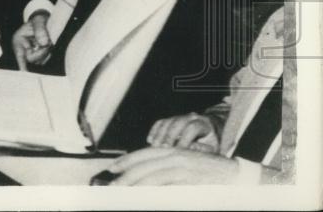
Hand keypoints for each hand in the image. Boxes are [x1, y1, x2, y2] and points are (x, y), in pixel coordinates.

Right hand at [12, 11, 52, 70]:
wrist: (43, 20)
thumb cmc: (38, 20)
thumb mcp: (39, 21)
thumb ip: (40, 30)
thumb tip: (44, 43)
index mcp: (18, 40)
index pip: (19, 55)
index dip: (22, 65)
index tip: (24, 73)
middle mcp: (23, 50)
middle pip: (32, 59)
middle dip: (42, 52)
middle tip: (48, 42)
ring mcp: (30, 54)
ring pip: (40, 60)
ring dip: (46, 52)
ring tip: (48, 40)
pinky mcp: (38, 56)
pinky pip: (44, 59)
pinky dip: (48, 52)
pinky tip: (48, 45)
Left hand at [108, 147, 241, 184]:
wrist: (236, 176)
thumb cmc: (210, 173)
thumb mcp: (185, 166)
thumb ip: (167, 170)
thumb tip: (146, 180)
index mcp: (173, 151)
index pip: (144, 154)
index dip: (126, 160)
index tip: (113, 168)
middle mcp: (175, 156)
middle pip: (144, 165)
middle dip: (126, 175)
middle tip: (112, 185)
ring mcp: (182, 168)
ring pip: (151, 176)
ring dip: (135, 184)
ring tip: (123, 192)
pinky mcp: (189, 180)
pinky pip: (166, 186)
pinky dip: (153, 191)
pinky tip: (143, 196)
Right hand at [147, 112, 220, 151]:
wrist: (210, 131)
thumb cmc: (211, 144)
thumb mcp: (213, 148)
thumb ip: (203, 149)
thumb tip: (189, 151)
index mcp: (204, 123)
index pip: (192, 127)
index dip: (185, 139)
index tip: (180, 151)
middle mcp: (190, 117)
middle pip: (177, 123)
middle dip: (170, 136)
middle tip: (164, 148)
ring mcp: (179, 117)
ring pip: (167, 122)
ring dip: (159, 134)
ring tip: (155, 146)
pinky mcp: (171, 120)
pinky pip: (160, 122)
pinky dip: (154, 131)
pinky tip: (150, 140)